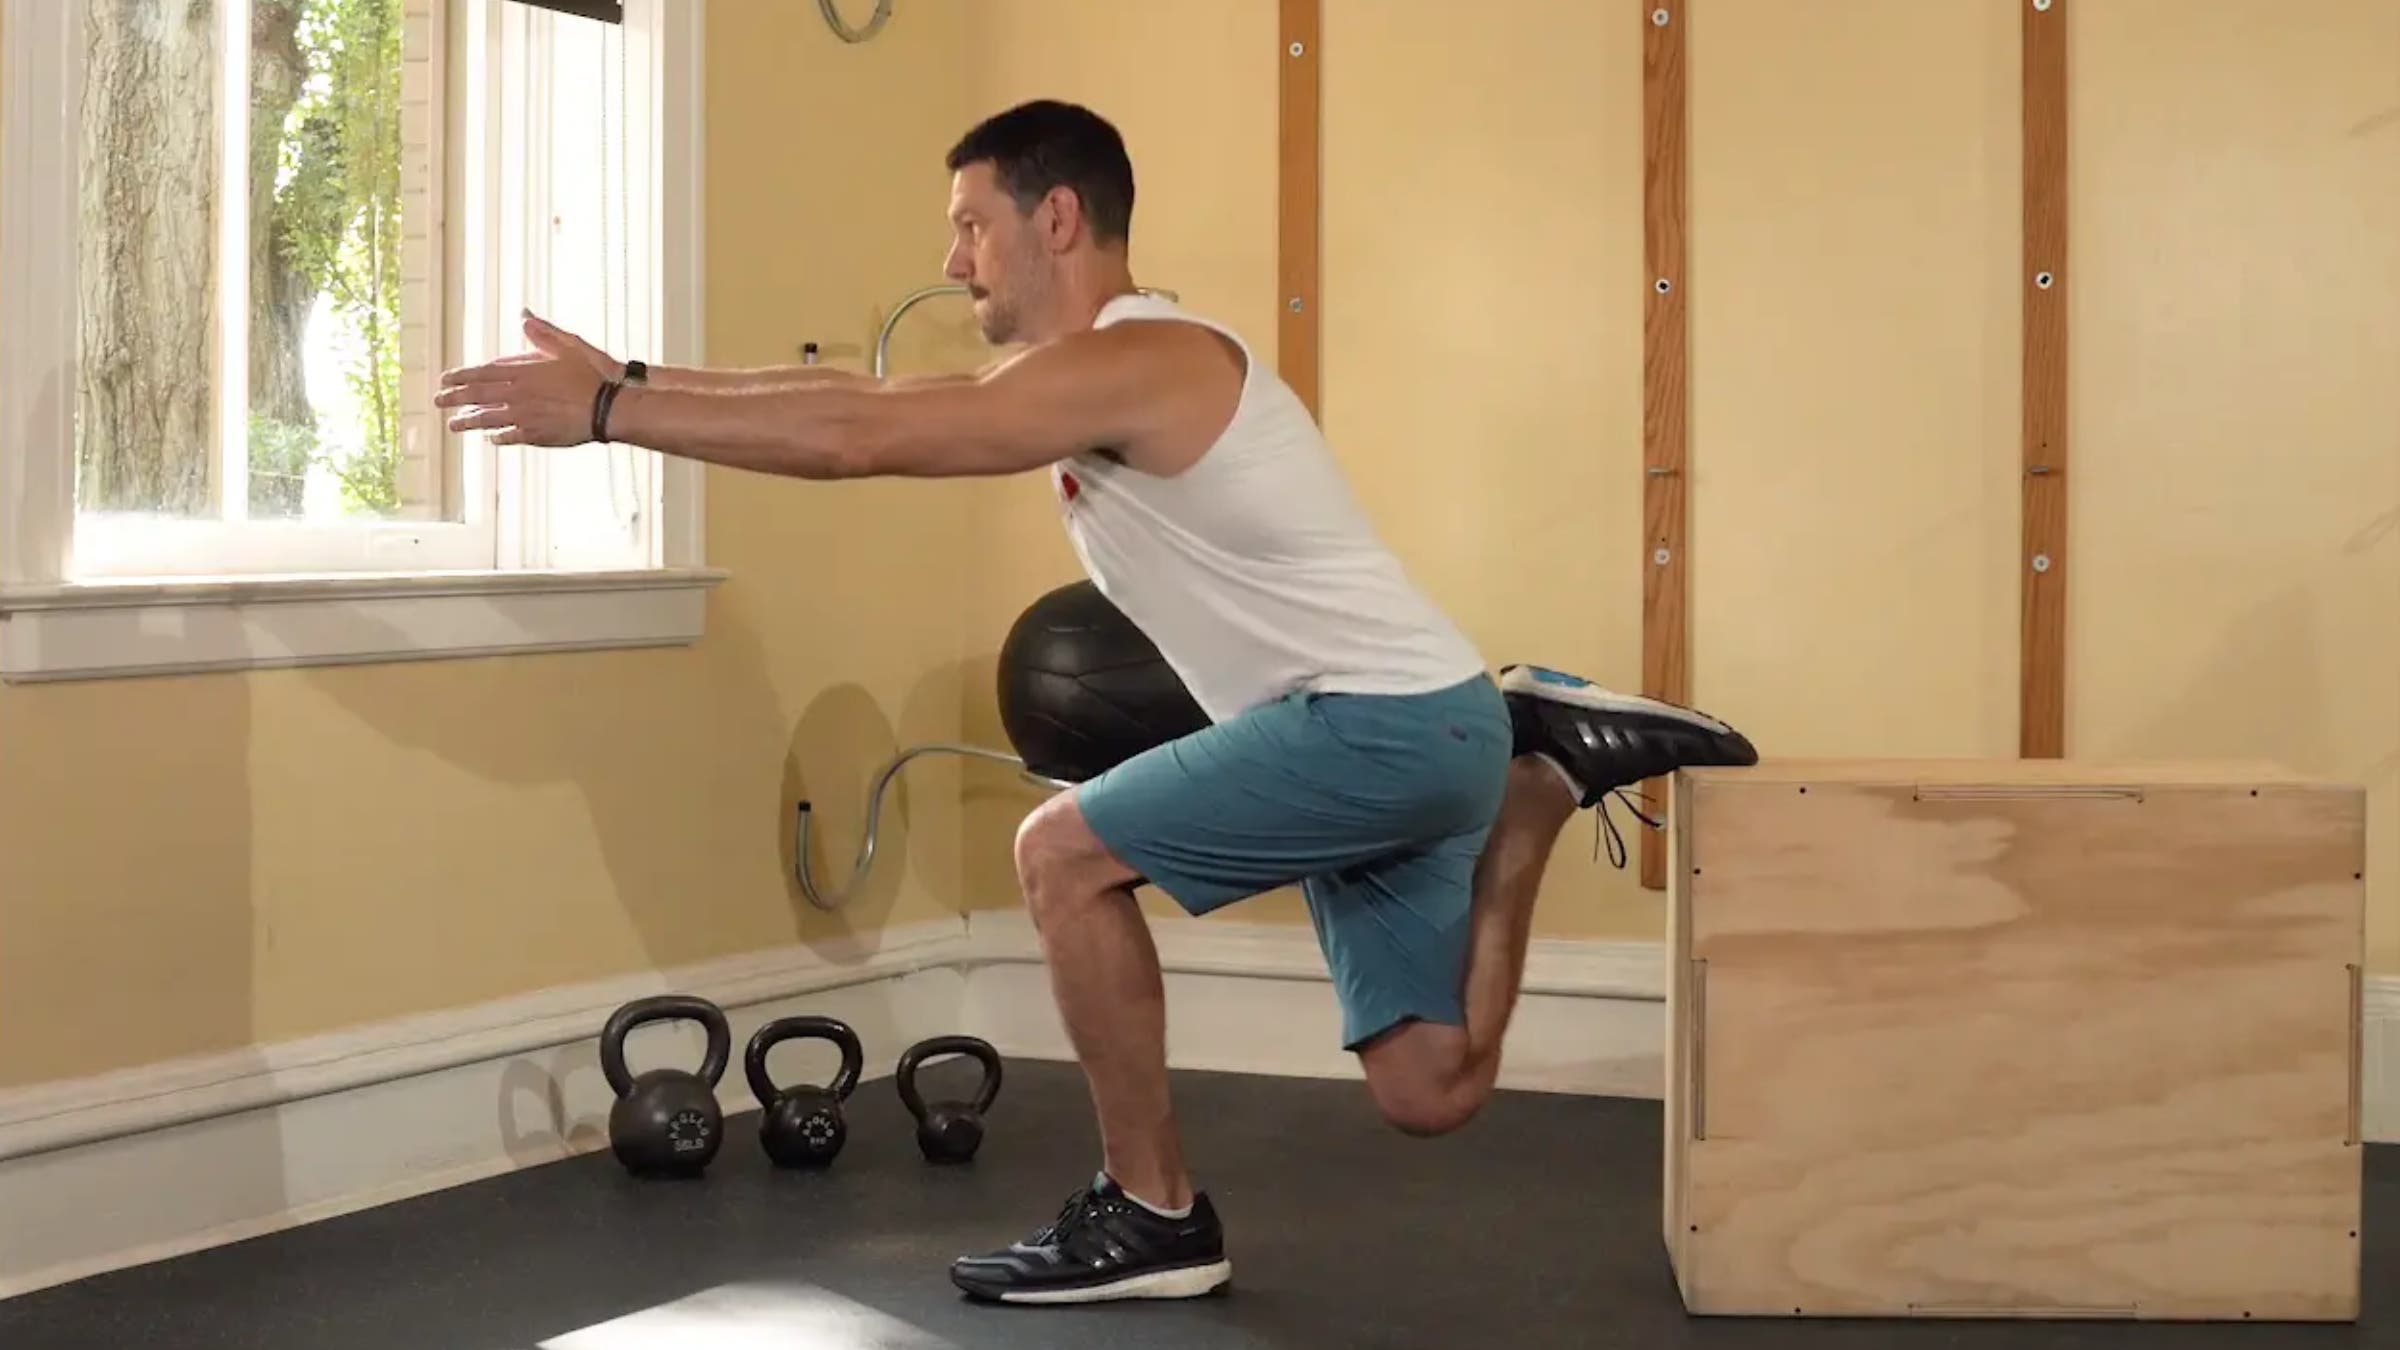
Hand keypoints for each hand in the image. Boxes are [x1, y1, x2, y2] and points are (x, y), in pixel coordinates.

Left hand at [437, 311, 609, 446]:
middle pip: (478, 396)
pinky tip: (491, 438)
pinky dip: (498, 437)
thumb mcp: (568, 346)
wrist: (607, 408)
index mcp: (523, 372)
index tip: (444, 379)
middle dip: (455, 398)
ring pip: (488, 419)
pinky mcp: (536, 435)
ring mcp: (525, 417)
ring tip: (453, 425)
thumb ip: (542, 332)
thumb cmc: (591, 375)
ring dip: (468, 422)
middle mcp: (518, 395)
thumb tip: (524, 314)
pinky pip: (510, 437)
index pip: (483, 373)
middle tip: (437, 401)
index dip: (461, 376)